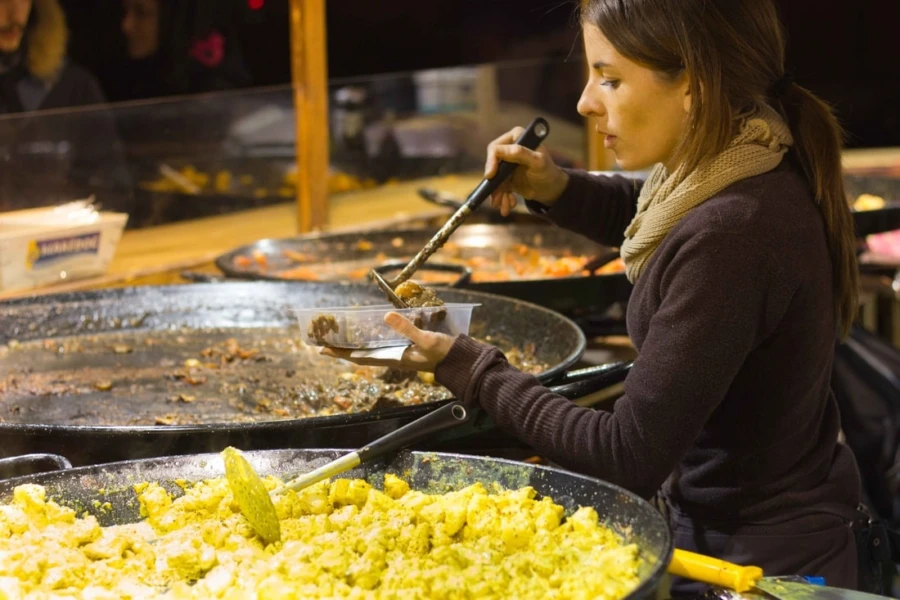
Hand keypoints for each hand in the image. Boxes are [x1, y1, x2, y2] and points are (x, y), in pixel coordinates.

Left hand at [319, 312, 455, 372]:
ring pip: (372, 350)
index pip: (360, 357)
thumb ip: (407, 329)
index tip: (323, 350)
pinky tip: (372, 332)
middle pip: (362, 354)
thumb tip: (385, 316)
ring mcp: (400, 354)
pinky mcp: (408, 349)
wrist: (461, 361)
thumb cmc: (443, 353)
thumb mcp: (426, 339)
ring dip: (357, 344)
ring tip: (344, 336)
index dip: (342, 353)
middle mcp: (393, 358)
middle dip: (344, 348)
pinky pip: (384, 345)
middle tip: (326, 341)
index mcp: (393, 359)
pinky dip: (373, 339)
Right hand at [485, 126, 568, 214]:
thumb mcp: (537, 162)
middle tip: (495, 199)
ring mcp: (506, 164)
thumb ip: (521, 154)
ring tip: (505, 208)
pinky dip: (502, 198)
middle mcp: (508, 149)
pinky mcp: (505, 177)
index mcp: (516, 138)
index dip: (491, 162)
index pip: (496, 148)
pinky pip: (498, 188)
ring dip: (498, 195)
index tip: (491, 176)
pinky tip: (509, 205)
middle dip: (494, 184)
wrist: (551, 188)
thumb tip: (501, 150)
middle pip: (492, 166)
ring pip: (494, 180)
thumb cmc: (548, 171)